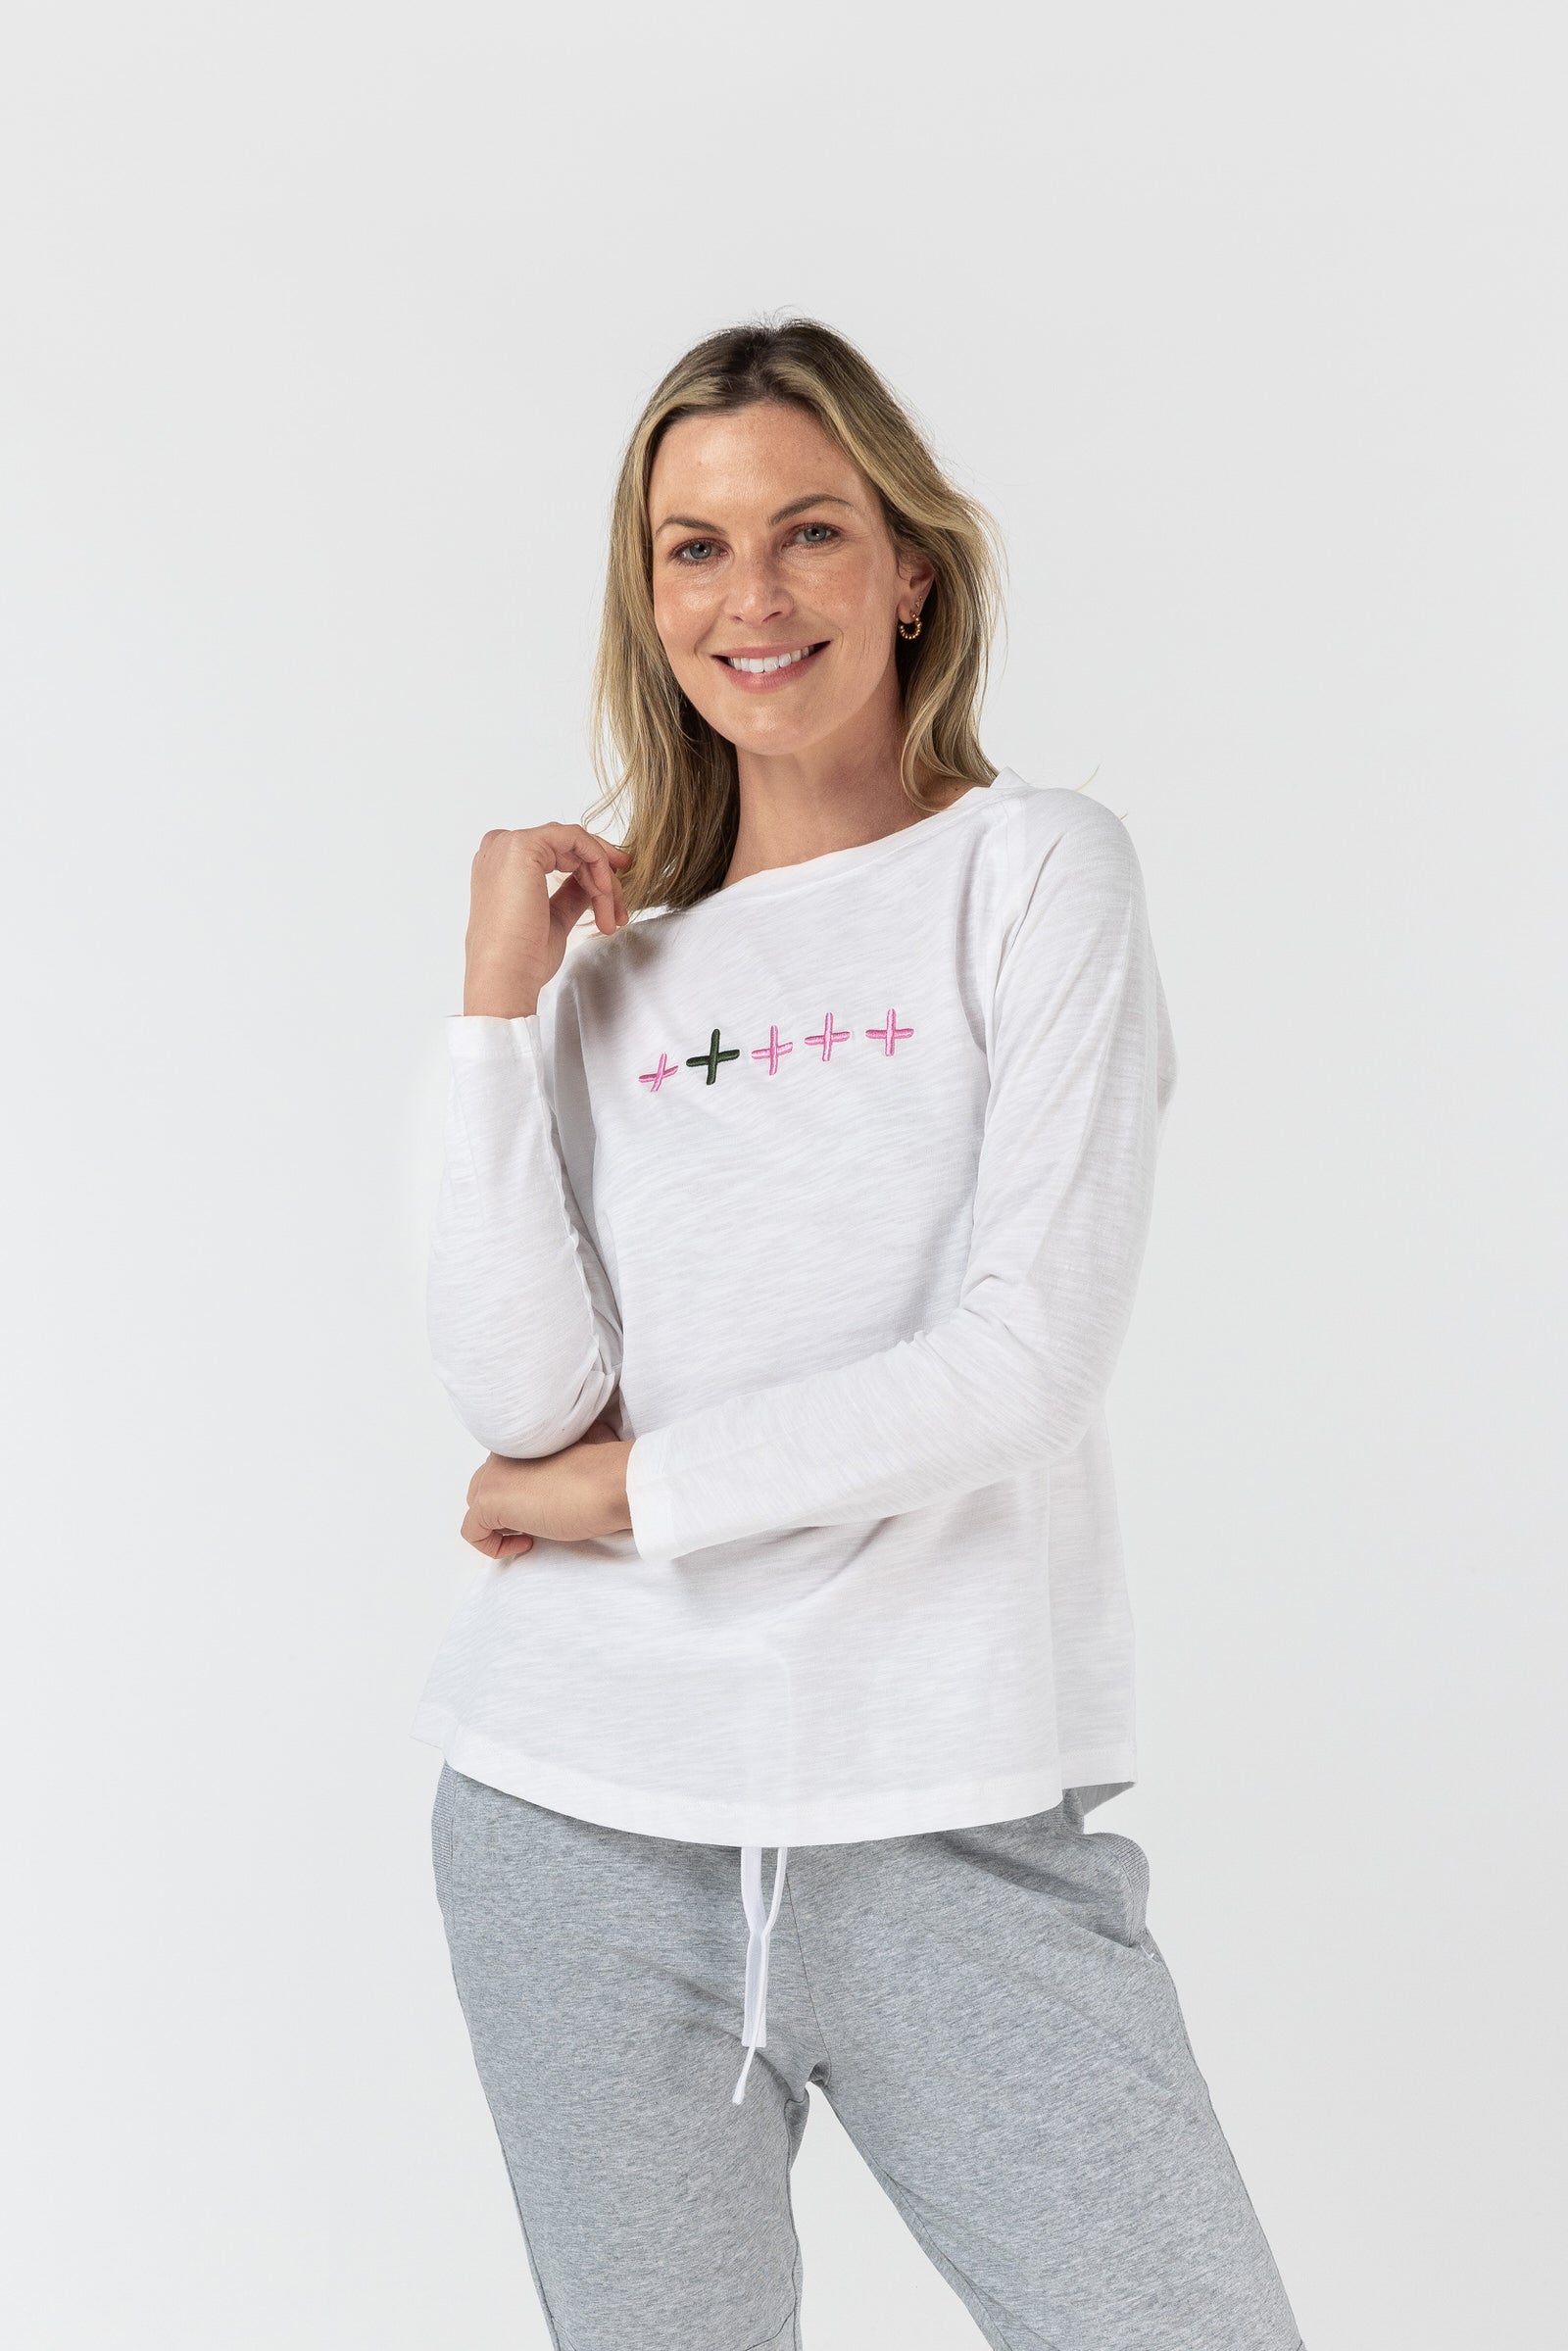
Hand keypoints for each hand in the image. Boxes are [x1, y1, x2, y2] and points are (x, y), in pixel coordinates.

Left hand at [460, 1417, 633, 1560]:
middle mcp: (502, 1453)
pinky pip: (473, 1532)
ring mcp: (492, 1476)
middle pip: (486, 1486)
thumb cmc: (608, 1473)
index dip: (522, 1493)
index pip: (506, 1470)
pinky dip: (493, 1546)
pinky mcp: (488, 1501)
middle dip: (506, 1508)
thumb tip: (584, 1456)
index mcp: (524, 1441)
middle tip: (538, 1522)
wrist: (613, 1482)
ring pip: (477, 1505)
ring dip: (501, 1524)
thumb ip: (565, 1460)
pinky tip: (527, 1543)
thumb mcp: (587, 1456)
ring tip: (533, 1533)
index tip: (546, 1506)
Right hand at [463, 823, 633, 1017]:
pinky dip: (598, 861)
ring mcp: (509, 844)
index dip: (590, 872)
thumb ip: (570, 895)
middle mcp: (500, 849)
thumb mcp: (554, 918)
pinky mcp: (523, 845)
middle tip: (620, 913)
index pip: (554, 855)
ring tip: (611, 918)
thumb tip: (592, 885)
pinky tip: (604, 893)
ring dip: (603, 880)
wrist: (506, 975)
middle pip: (568, 849)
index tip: (614, 897)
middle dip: (602, 879)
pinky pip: (576, 839)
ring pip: (576, 846)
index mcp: (500, 867)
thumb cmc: (522, 958)